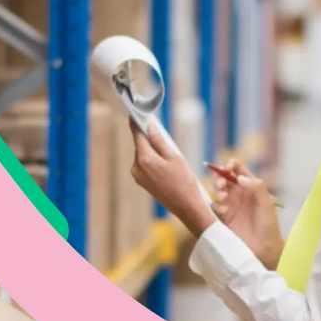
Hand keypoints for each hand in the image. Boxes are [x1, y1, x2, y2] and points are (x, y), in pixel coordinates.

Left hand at [128, 120, 213, 238]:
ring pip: (143, 156)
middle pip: (140, 146)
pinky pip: (145, 166)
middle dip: (149, 139)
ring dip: (152, 151)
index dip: (136, 124)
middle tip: (162, 134)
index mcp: (144, 159)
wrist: (186, 206)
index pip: (137, 136)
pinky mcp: (142, 183)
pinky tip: (166, 165)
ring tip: (169, 154)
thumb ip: (160, 142)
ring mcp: (138, 177)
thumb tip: (150, 129)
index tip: (134, 114)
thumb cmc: (184, 181)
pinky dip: (153, 161)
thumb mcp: (174, 157)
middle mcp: (137, 168)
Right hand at [211, 159, 284, 270]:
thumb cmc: (268, 225)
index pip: (237, 169)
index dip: (230, 164)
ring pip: (217, 189)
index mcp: (250, 186)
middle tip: (222, 185)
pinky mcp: (223, 217)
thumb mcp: (267, 203)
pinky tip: (224, 212)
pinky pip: (214, 205)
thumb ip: (257, 187)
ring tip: (223, 197)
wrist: (263, 248)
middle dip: (219, 177)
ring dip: (216, 189)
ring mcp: (230, 204)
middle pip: (223, 177)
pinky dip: (216, 205)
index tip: (227, 168)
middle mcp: (239, 193)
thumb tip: (240, 177)